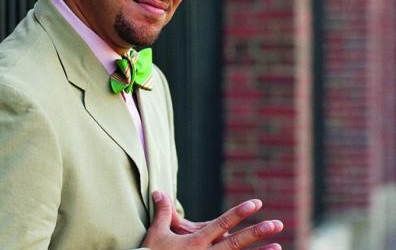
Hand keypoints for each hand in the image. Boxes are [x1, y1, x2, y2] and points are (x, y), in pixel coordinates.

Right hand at [142, 191, 283, 249]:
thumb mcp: (157, 233)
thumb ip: (163, 212)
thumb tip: (159, 191)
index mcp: (195, 241)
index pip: (221, 224)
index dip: (238, 213)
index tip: (255, 203)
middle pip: (236, 243)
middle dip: (256, 233)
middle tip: (276, 224)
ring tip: (279, 247)